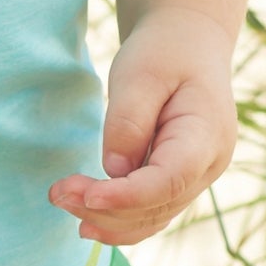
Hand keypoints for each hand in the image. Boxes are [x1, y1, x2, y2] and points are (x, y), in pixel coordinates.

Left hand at [47, 8, 238, 246]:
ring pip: (153, 216)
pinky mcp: (178, 180)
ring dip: (107, 219)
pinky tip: (86, 220)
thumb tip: (114, 169)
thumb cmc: (165, 52)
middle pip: (158, 205)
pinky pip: (152, 212)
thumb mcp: (141, 73)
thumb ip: (128, 121)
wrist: (188, 44)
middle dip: (106, 208)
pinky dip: (119, 221)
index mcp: (207, 135)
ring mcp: (197, 177)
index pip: (169, 181)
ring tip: (62, 201)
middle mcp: (209, 165)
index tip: (86, 195)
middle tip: (56, 193)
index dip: (127, 196)